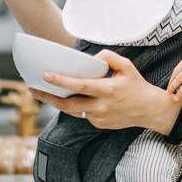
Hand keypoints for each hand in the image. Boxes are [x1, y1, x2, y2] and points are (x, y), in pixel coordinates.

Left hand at [29, 50, 179, 133]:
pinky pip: (83, 114)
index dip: (61, 81)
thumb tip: (92, 58)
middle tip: (31, 88)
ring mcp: (99, 118)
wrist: (150, 110)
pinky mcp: (98, 125)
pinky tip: (70, 98)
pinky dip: (76, 106)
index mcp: (107, 90)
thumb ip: (109, 57)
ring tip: (41, 92)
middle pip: (68, 104)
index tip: (45, 75)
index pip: (79, 86)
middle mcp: (101, 106)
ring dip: (56, 102)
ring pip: (72, 111)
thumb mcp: (127, 66)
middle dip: (47, 97)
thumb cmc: (137, 85)